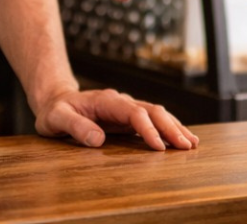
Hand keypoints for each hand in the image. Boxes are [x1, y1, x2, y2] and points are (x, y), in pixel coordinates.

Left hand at [32, 87, 199, 151]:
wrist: (56, 101)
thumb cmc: (55, 111)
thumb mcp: (56, 118)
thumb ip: (76, 127)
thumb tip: (98, 139)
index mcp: (107, 100)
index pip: (133, 112)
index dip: (148, 129)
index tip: (158, 146)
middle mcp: (121, 101)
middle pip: (152, 111)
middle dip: (170, 128)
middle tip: (186, 146)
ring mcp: (127, 109)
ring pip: (157, 114)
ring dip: (174, 127)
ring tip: (192, 143)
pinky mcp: (128, 118)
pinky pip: (153, 121)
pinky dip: (168, 129)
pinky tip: (180, 138)